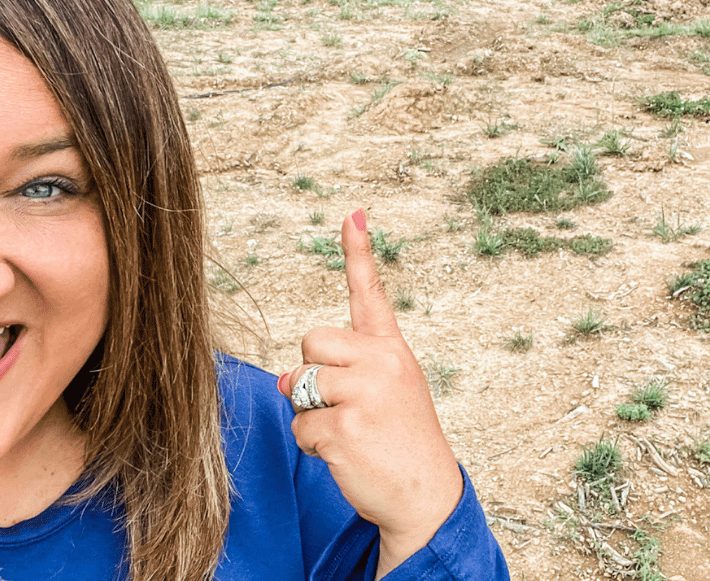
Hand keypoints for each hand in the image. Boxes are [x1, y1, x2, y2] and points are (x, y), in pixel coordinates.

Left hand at [278, 209, 462, 577]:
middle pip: (310, 341)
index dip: (358, 252)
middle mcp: (381, 363)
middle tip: (342, 404)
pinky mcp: (345, 428)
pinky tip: (346, 453)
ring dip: (311, 415)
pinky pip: (300, 426)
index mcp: (391, 350)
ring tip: (350, 433)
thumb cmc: (400, 441)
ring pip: (299, 386)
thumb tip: (282, 380)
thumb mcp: (383, 394)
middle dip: (312, 373)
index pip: (370, 293)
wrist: (427, 496)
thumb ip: (339, 374)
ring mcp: (365, 394)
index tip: (352, 214)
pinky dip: (313, 445)